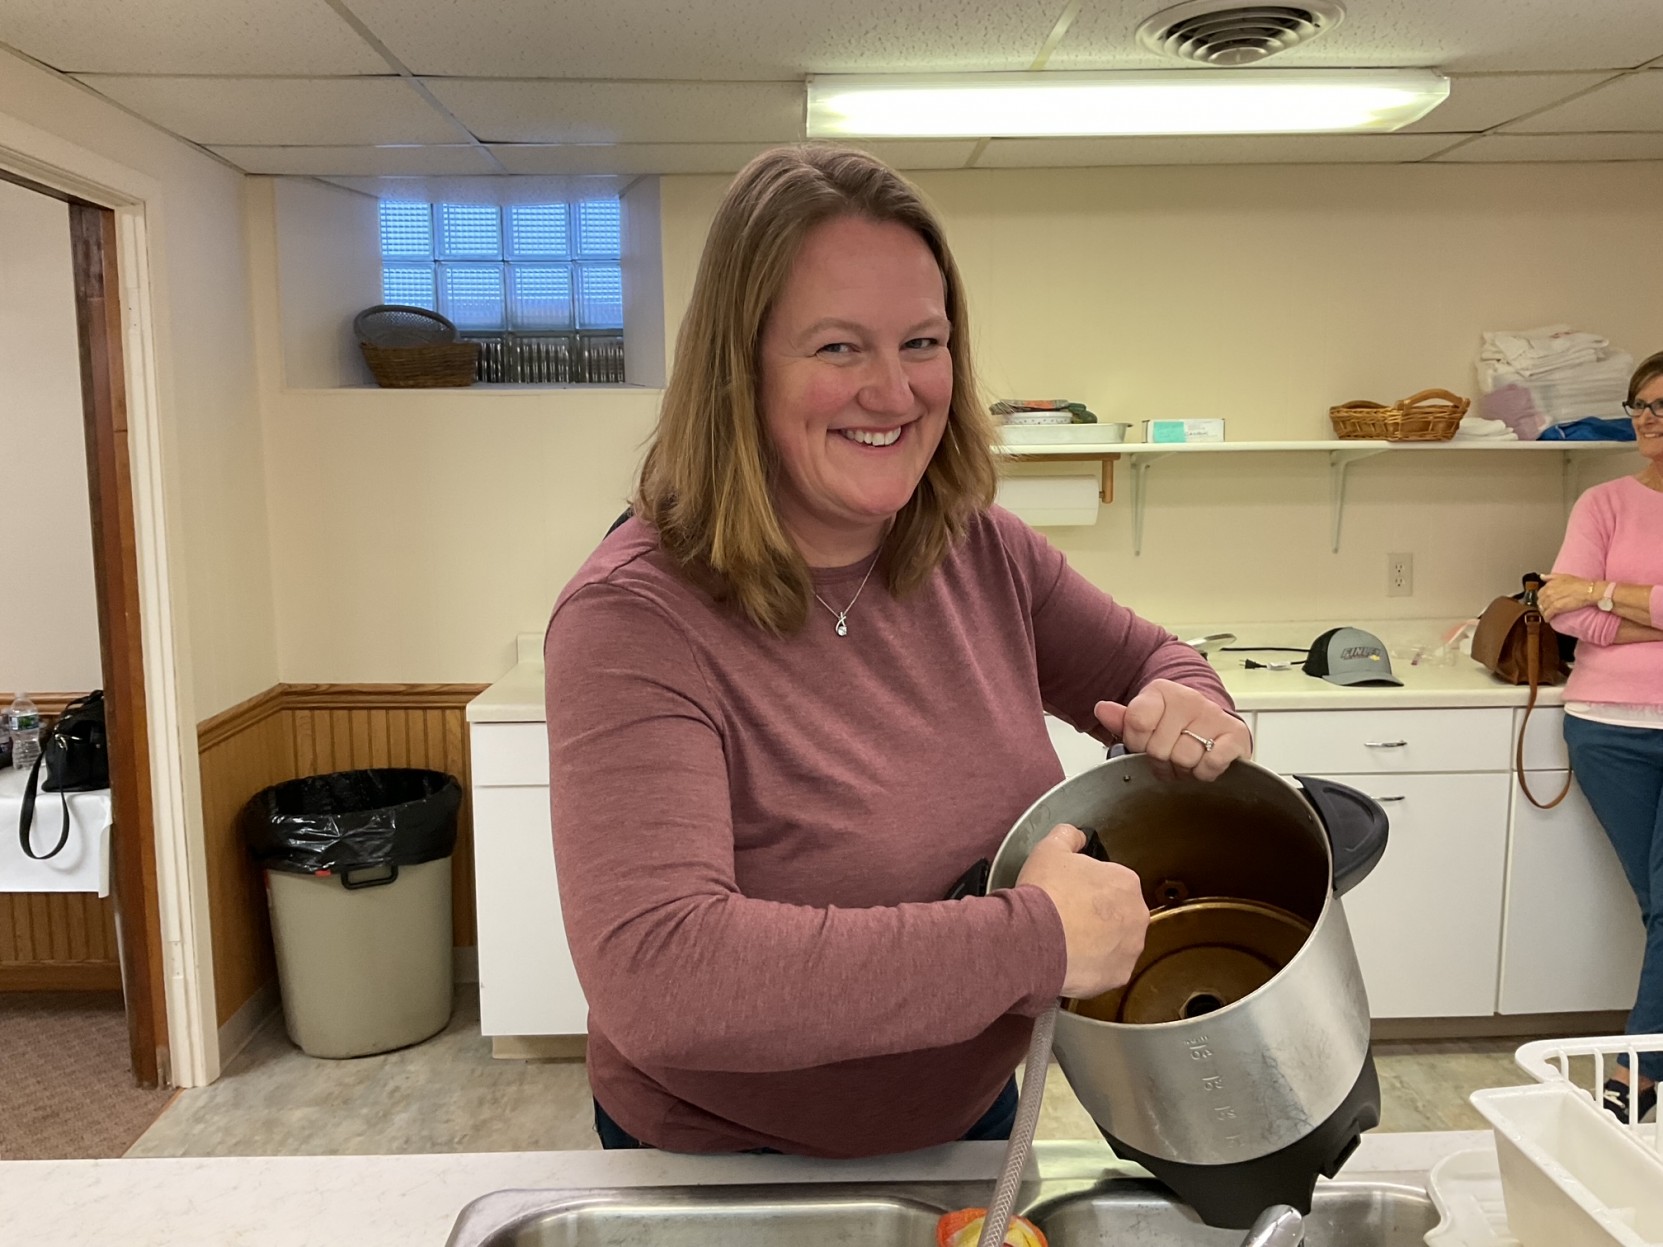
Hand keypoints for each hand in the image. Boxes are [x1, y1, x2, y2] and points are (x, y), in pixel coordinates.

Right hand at [1016, 823, 1148, 998]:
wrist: (1033, 939)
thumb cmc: (1045, 894)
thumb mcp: (1050, 849)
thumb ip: (1068, 836)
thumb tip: (1076, 836)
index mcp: (1126, 882)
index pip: (1111, 882)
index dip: (1088, 887)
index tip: (1070, 893)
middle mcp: (1137, 915)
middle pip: (1118, 912)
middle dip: (1097, 915)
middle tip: (1068, 917)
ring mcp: (1130, 947)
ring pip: (1116, 942)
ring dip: (1098, 941)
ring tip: (1068, 940)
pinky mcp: (1120, 975)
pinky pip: (1108, 968)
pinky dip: (1093, 965)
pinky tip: (1071, 958)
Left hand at [1094, 679, 1251, 779]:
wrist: (1214, 725)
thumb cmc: (1176, 726)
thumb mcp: (1145, 720)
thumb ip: (1122, 720)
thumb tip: (1102, 710)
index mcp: (1162, 692)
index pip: (1137, 723)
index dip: (1137, 743)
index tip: (1143, 744)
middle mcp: (1189, 699)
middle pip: (1159, 748)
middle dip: (1161, 760)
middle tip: (1168, 756)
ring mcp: (1214, 716)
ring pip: (1184, 758)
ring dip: (1183, 768)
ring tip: (1186, 760)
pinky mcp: (1235, 734)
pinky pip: (1211, 763)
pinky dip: (1205, 771)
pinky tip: (1204, 763)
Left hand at [1540, 573, 1594, 620]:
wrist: (1588, 591)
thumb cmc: (1579, 583)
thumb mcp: (1564, 576)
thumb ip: (1551, 577)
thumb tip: (1542, 577)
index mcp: (1550, 584)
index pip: (1540, 593)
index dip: (1542, 598)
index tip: (1544, 601)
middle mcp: (1549, 592)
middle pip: (1540, 601)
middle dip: (1542, 605)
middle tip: (1545, 608)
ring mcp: (1552, 600)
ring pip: (1543, 608)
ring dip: (1544, 612)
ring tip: (1547, 614)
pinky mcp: (1556, 608)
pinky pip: (1548, 614)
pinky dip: (1547, 617)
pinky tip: (1548, 619)